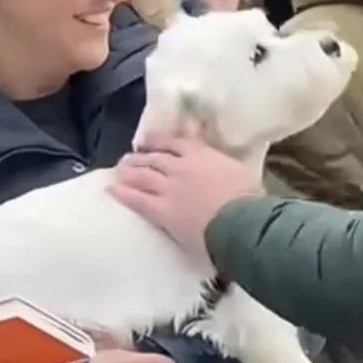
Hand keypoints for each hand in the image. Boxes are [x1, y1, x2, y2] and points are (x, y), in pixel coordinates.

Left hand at [112, 138, 262, 258]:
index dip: (159, 141)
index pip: (175, 142)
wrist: (241, 221)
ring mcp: (169, 188)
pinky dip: (123, 193)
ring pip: (143, 175)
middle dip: (140, 157)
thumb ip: (224, 166)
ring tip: (120, 171)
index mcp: (202, 154)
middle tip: (130, 158)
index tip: (150, 141)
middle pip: (154, 157)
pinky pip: (138, 199)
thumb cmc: (250, 198)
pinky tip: (113, 190)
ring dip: (130, 171)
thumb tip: (223, 167)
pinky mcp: (162, 210)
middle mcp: (180, 166)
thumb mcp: (240, 171)